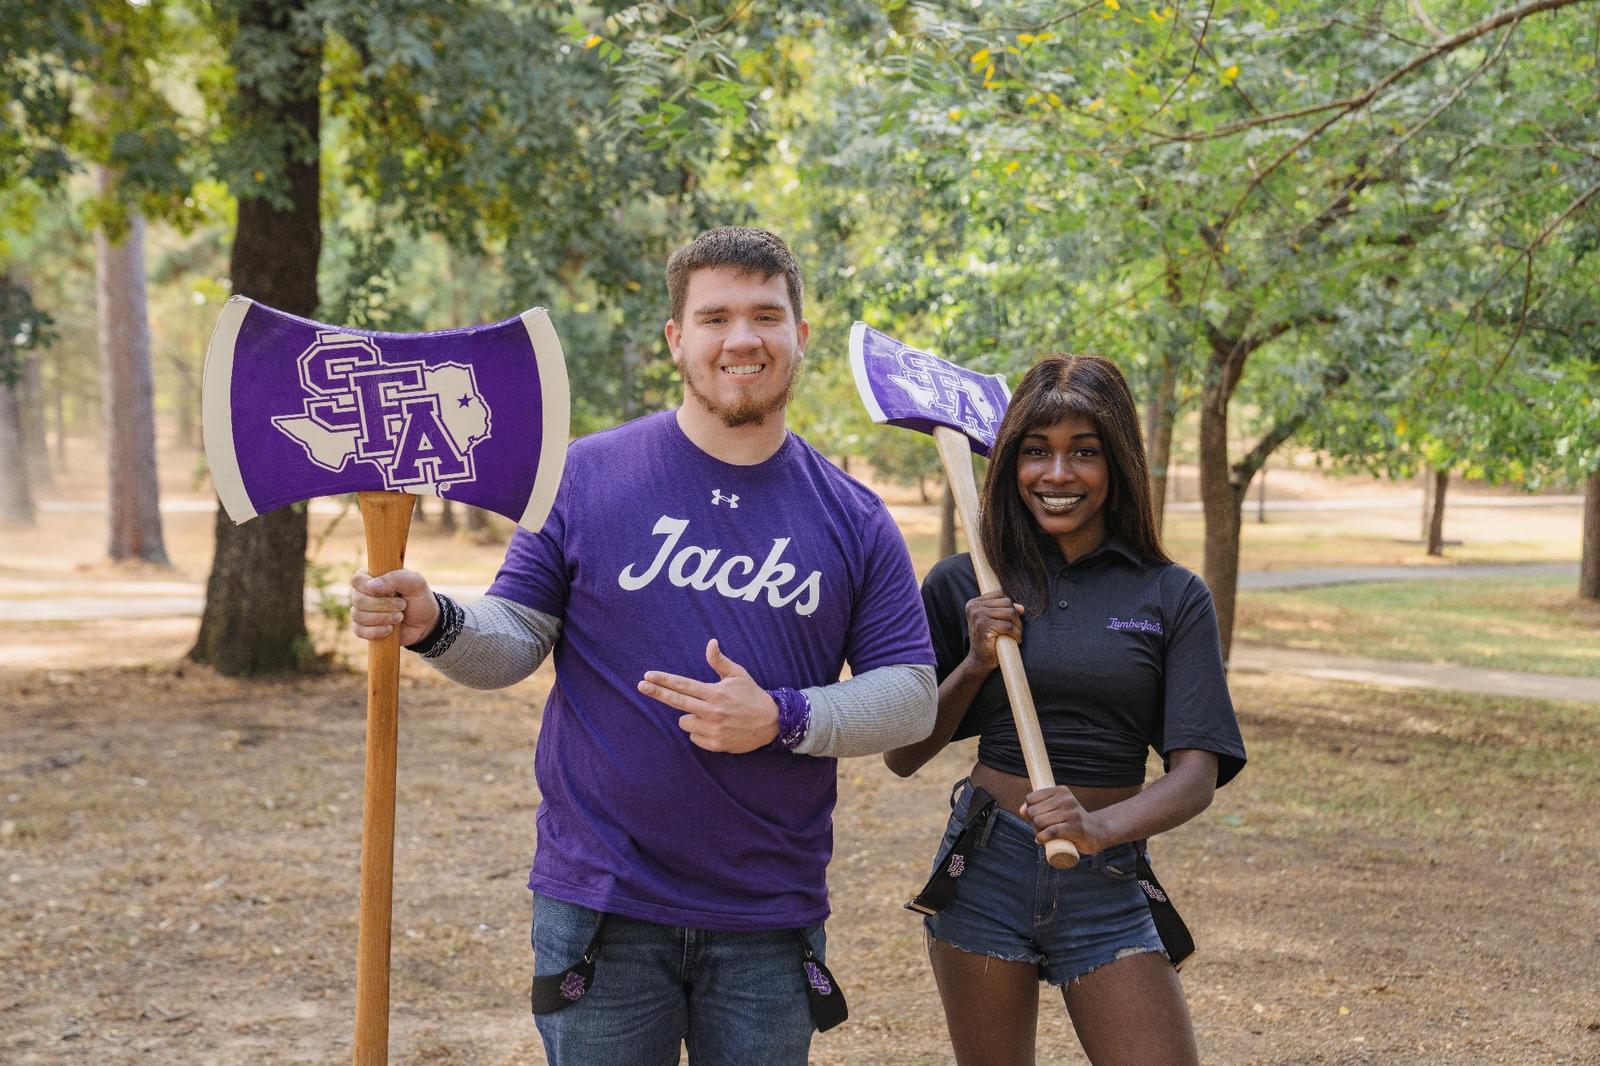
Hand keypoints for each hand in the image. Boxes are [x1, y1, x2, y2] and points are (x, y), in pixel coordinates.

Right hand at [349, 568, 439, 644]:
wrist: (425, 622)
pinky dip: (376, 631)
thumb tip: (371, 586)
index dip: (371, 588)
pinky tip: (390, 629)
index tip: (392, 592)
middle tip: (402, 605)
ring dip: (382, 618)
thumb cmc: (418, 598)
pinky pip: (359, 631)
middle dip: (383, 605)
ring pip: (358, 616)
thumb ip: (395, 578)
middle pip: (358, 600)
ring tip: (400, 617)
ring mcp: (361, 612)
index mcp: (371, 577)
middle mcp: (362, 593)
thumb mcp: (415, 583)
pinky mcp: (364, 629)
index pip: (357, 580)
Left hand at [638, 639, 778, 753]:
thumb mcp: (738, 675)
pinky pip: (694, 737)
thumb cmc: (752, 695)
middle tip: (641, 686)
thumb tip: (710, 643)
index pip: (683, 685)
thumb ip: (720, 661)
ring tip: (710, 714)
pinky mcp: (715, 744)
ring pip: (685, 721)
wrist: (772, 723)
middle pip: (677, 701)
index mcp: (715, 692)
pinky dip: (700, 731)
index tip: (648, 676)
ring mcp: (713, 729)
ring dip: (691, 717)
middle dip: (657, 692)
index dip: (664, 680)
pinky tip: (715, 727)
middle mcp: (712, 711)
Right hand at [964, 592, 1023, 671]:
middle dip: (1016, 616)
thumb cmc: (988, 641)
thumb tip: (1021, 607)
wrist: (979, 661)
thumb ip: (1005, 611)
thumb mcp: (995, 622)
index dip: (1010, 606)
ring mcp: (977, 615)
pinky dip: (1016, 633)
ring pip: (1010, 612)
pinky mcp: (983, 626)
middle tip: (1016, 630)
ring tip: (1016, 635)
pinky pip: (1008, 625)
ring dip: (1018, 625)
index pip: (1000, 593)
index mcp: (973, 603)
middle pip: (1007, 602)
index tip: (1011, 620)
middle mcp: (974, 607)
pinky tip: (1016, 640)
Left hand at [1020, 786, 1101, 853]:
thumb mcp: (1056, 808)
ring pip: (1039, 822)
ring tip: (1044, 835)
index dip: (1029, 811)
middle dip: (1033, 823)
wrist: (1096, 832)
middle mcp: (1066, 799)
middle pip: (1033, 812)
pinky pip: (1051, 832)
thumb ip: (1038, 806)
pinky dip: (1042, 838)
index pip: (1031, 798)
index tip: (1037, 818)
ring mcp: (1072, 813)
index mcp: (1060, 791)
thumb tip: (1021, 810)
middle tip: (1041, 830)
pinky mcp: (1075, 828)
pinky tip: (1042, 840)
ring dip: (1037, 832)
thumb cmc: (1071, 820)